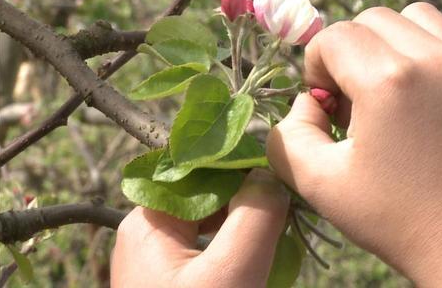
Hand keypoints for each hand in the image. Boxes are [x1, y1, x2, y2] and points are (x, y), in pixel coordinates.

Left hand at [111, 169, 288, 287]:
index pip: (203, 171)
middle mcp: (152, 233)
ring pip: (218, 224)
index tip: (283, 172)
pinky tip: (267, 261)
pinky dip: (243, 251)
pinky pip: (216, 252)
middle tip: (291, 210)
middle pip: (211, 197)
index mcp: (150, 220)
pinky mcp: (179, 281)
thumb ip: (256, 214)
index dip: (244, 165)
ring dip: (252, 228)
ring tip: (284, 235)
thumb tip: (271, 174)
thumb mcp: (232, 270)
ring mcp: (165, 260)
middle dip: (253, 201)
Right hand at [267, 3, 441, 285]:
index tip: (326, 110)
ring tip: (385, 91)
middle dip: (347, 54)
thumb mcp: (321, 185)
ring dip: (385, 43)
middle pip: (368, 20)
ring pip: (410, 17)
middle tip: (353, 105)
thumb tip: (307, 103)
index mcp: (388, 80)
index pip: (332, 38)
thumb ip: (288, 136)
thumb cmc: (398, 220)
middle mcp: (432, 57)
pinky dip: (420, 47)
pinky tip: (416, 93)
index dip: (316, 69)